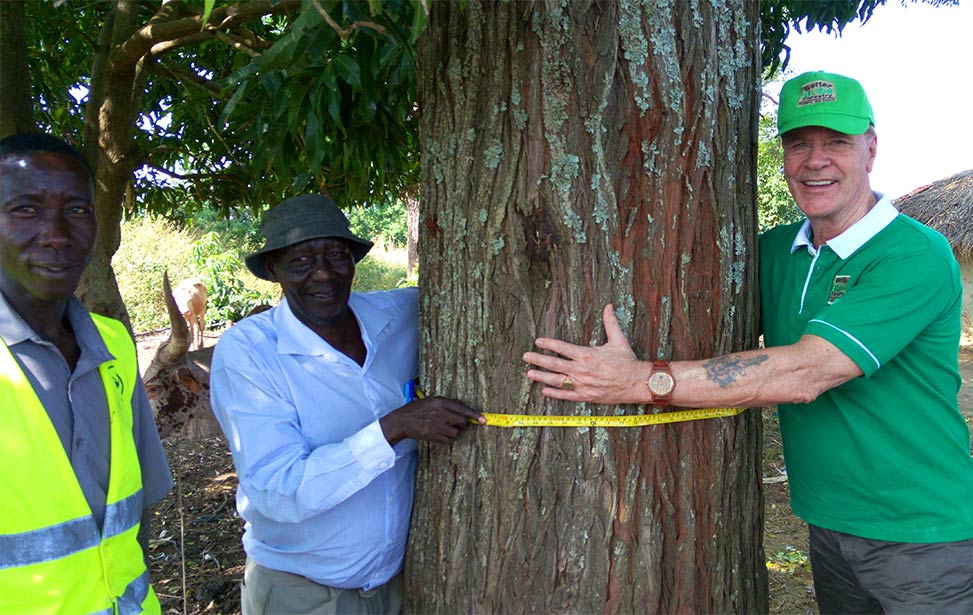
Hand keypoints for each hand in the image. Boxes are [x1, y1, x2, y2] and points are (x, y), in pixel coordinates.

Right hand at [380, 397, 484, 444]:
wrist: (402, 421)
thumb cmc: (417, 409)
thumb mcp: (431, 400)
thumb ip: (447, 404)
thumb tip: (463, 409)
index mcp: (440, 402)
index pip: (462, 408)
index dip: (474, 414)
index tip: (484, 420)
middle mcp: (440, 413)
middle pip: (462, 421)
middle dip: (463, 423)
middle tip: (457, 423)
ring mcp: (436, 425)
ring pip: (456, 432)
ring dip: (454, 432)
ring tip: (445, 428)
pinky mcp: (433, 435)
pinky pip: (448, 440)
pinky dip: (447, 438)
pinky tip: (440, 434)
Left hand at [522, 304, 646, 403]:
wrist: (637, 383)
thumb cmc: (627, 362)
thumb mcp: (618, 340)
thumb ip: (610, 323)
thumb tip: (608, 306)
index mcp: (587, 355)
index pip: (562, 348)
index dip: (548, 344)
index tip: (538, 341)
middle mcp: (582, 370)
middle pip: (555, 364)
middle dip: (538, 360)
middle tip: (526, 356)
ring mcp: (583, 384)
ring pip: (557, 381)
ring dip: (542, 377)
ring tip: (529, 373)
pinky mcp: (586, 396)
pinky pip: (567, 395)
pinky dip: (555, 393)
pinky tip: (544, 391)